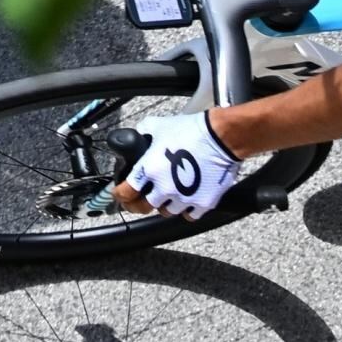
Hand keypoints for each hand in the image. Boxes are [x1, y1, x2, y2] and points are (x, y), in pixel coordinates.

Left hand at [122, 111, 241, 219]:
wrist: (221, 137)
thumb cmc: (193, 130)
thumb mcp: (160, 125)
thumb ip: (144, 131)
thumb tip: (138, 134)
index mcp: (150, 169)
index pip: (126, 192)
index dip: (120, 195)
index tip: (119, 194)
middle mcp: (164, 188)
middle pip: (143, 207)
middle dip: (138, 204)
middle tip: (139, 200)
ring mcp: (183, 199)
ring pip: (166, 212)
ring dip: (164, 205)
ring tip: (167, 194)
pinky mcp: (202, 203)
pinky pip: (188, 215)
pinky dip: (186, 209)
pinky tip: (186, 200)